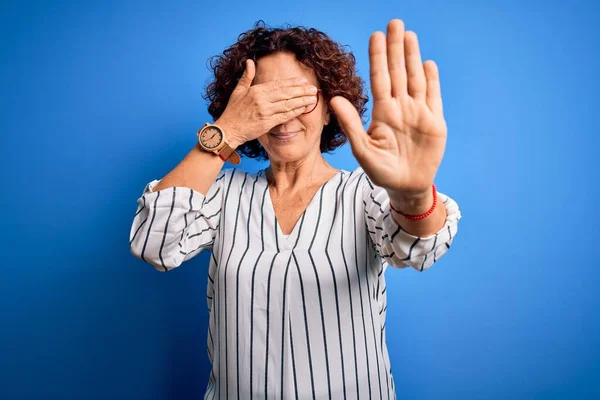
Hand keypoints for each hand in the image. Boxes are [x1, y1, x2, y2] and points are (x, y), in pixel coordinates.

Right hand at [216, 59, 318, 147]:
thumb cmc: (233, 111)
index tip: (303, 80)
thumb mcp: (238, 91)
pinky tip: (303, 108)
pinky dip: (295, 112)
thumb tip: (250, 61)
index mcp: (256, 91)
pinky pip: (285, 116)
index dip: (292, 82)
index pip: (278, 84)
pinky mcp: (267, 123)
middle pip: (286, 93)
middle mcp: (262, 100)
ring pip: (288, 104)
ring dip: (302, 101)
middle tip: (314, 89)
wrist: (228, 130)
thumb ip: (246, 76)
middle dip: (301, 90)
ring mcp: (265, 112)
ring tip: (313, 98)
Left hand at [330, 19, 446, 199]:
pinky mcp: (434, 122)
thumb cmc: (381, 171)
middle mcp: (400, 107)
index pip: (379, 78)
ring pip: (414, 78)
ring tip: (409, 35)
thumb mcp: (363, 150)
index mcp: (382, 112)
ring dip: (412, 57)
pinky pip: (432, 96)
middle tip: (394, 23)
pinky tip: (427, 63)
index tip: (375, 35)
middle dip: (396, 48)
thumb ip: (350, 125)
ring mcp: (418, 113)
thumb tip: (333, 99)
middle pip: (397, 72)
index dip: (378, 57)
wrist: (406, 187)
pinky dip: (431, 80)